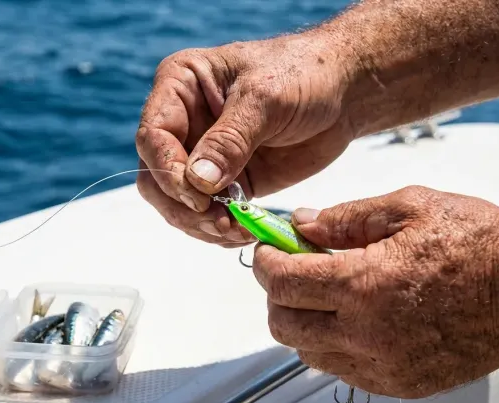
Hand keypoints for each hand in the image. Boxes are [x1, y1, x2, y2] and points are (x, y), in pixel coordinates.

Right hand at [135, 34, 356, 245]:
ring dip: (201, 224)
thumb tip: (197, 181)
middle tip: (219, 221)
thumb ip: (230, 140)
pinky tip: (244, 232)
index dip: (168, 171)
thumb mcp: (266, 99)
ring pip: (177, 203)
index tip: (199, 195)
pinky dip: (220, 230)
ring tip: (237, 230)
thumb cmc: (304, 73)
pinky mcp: (226, 183)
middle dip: (183, 206)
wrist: (345, 92)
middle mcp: (183, 122)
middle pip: (156, 177)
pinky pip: (208, 215)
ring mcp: (202, 156)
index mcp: (180, 85)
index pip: (153, 136)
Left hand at [252, 185, 498, 398]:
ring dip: (304, 321)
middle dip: (277, 294)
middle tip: (293, 269)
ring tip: (329, 292)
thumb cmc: (483, 245)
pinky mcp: (400, 383)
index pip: (281, 282)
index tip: (269, 249)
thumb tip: (303, 224)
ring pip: (308, 352)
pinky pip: (342, 370)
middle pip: (283, 325)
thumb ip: (346, 218)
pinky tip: (355, 318)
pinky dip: (334, 344)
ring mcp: (384, 365)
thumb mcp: (409, 208)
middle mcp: (368, 333)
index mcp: (365, 285)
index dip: (265, 261)